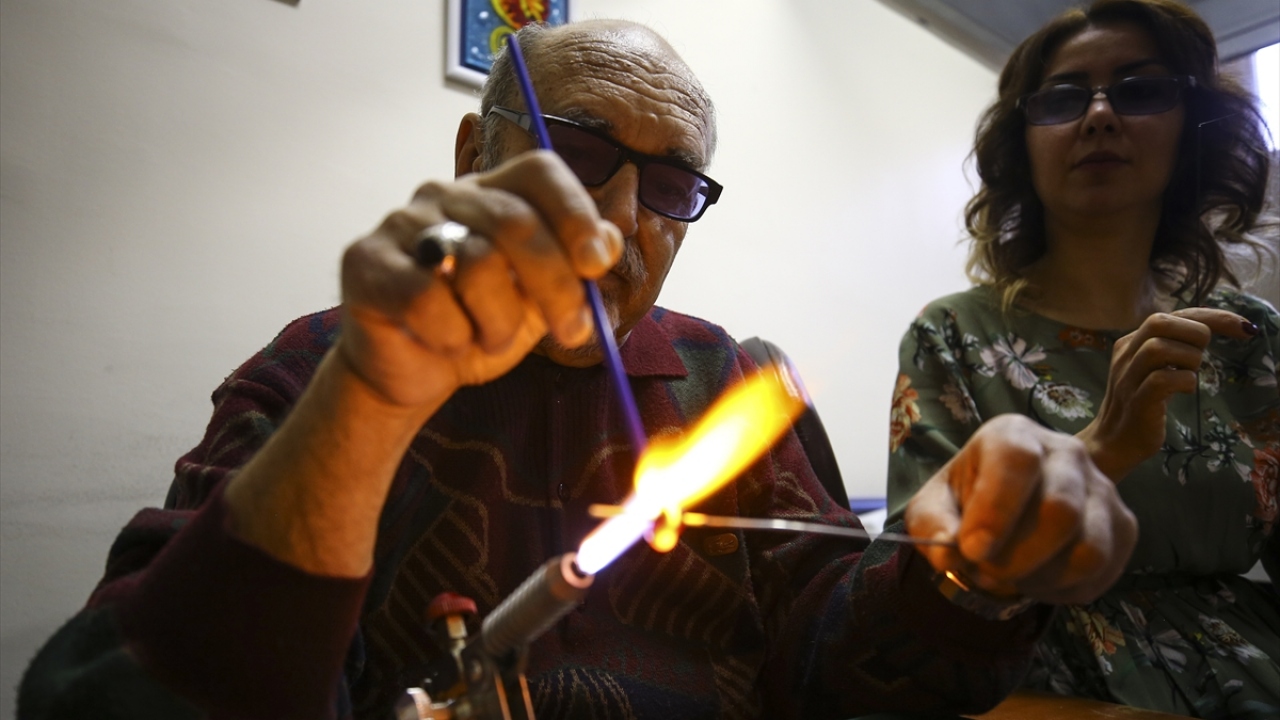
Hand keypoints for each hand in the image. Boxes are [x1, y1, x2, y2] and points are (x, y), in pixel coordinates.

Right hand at [337, 150, 623, 409]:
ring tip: (489, 338)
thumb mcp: (541, 302)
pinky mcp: (365, 260)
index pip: (540, 172)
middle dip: (556, 286)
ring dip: (499, 322)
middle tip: (571, 332)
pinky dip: (451, 335)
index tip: (597, 266)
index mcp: (495, 193)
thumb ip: (576, 270)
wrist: (414, 372)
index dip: (575, 214)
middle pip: (516, 221)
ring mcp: (403, 222)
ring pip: (475, 263)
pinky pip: (425, 298)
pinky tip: (445, 343)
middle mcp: (447, 194)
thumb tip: (609, 239)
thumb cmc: (480, 327)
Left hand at [907, 414, 1137, 605]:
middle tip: (985, 571)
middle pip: (1060, 511)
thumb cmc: (965, 503)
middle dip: (1016, 557)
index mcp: (1013, 435)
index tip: (972, 550)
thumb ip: (931, 525)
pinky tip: (1038, 580)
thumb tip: (950, 552)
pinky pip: (1103, 570)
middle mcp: (1066, 452)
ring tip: (1011, 577)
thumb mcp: (932, 508)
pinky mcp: (1123, 524)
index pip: (1018, 460)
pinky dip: (1064, 590)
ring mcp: (1103, 487)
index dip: (996, 509)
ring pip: (1089, 548)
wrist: (1004, 514)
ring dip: (1041, 578)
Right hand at [1078, 308, 1255, 480]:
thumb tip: (1207, 330)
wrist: (1112, 443)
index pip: (1172, 315)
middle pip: (1158, 321)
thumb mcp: (1152, 370)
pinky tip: (1186, 391)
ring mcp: (1128, 378)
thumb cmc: (1140, 406)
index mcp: (1131, 343)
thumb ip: (1170, 349)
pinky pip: (1162, 380)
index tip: (1244, 327)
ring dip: (1189, 359)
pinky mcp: (1137, 401)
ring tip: (1191, 375)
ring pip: (1159, 348)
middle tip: (1203, 357)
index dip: (1212, 316)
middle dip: (1195, 333)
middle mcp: (1126, 355)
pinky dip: (1185, 382)